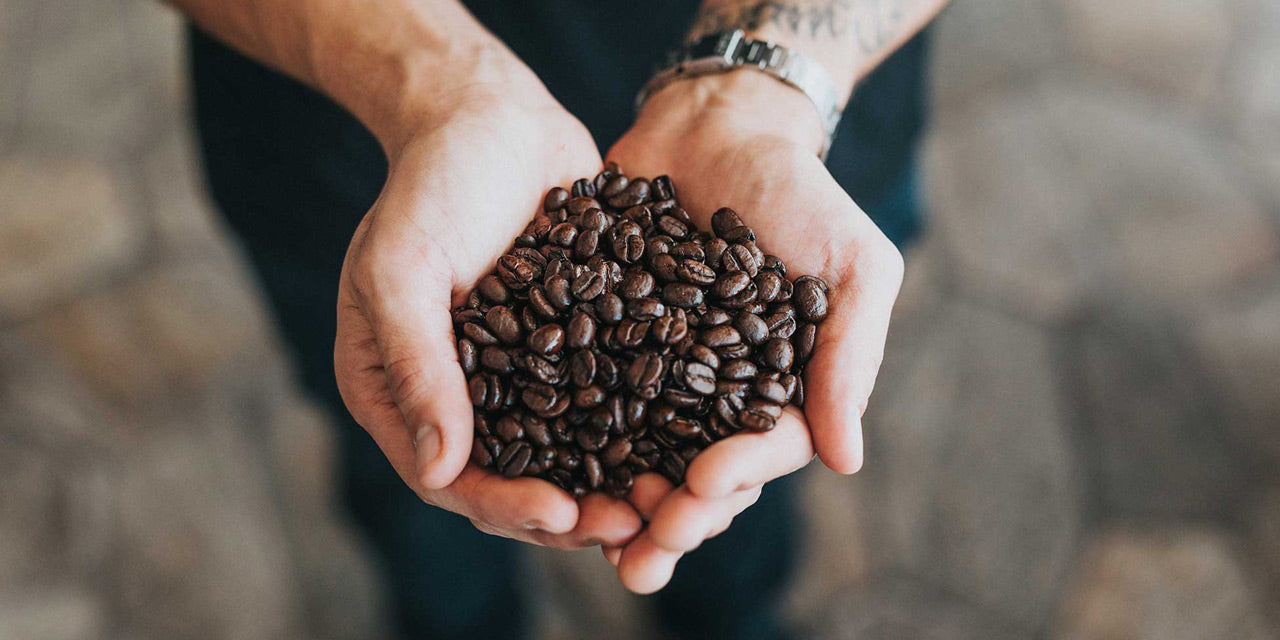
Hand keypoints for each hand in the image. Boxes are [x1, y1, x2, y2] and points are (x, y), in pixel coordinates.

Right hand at [334, 88, 641, 548]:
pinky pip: (608, 400)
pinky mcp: (575, 347)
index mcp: (401, 393)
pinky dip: (644, 427)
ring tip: (673, 503)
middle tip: (637, 530)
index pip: (452, 476)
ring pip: (570, 452)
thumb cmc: (428, 185)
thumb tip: (440, 469)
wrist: (490, 118)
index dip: (506, 504)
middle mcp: (461, 398)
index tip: (564, 515)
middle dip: (575, 511)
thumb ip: (418, 364)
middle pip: (518, 480)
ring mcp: (522, 376)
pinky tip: (692, 442)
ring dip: (618, 483)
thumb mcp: (402, 270)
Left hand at [601, 70, 905, 590]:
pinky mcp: (606, 344)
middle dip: (673, 519)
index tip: (704, 486)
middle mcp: (718, 394)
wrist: (717, 126)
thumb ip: (851, 356)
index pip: (764, 451)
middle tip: (642, 553)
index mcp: (781, 389)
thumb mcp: (854, 264)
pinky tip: (544, 469)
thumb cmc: (801, 192)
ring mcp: (659, 373)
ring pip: (641, 454)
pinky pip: (587, 398)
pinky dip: (568, 437)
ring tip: (595, 540)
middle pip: (698, 474)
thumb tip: (847, 461)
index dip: (736, 477)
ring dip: (619, 504)